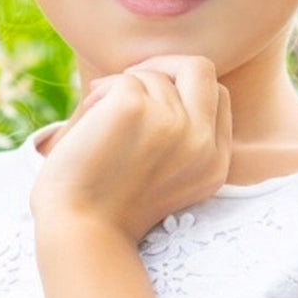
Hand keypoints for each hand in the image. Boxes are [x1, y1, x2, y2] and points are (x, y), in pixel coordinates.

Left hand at [29, 55, 231, 244]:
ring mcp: (173, 125)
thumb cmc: (108, 204)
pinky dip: (100, 92)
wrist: (78, 232)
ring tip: (97, 123)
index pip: (219, 96)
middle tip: (130, 82)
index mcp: (214, 163)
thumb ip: (179, 130)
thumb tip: (159, 71)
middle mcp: (202, 144)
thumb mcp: (166, 174)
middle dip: (164, 65)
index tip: (152, 100)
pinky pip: (123, 80)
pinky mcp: (136, 109)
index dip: (184, 88)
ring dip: (120, 88)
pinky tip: (88, 120)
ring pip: (152, 75)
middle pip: (202, 68)